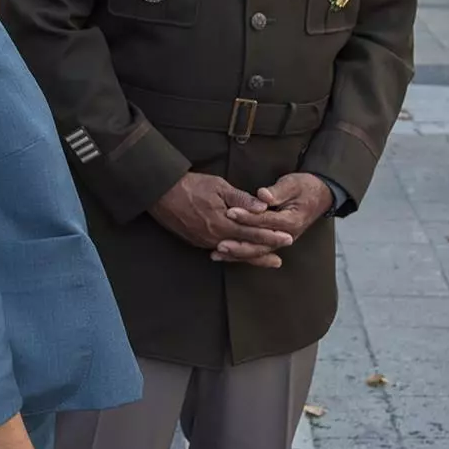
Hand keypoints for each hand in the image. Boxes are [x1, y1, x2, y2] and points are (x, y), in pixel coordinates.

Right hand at [150, 172, 291, 265]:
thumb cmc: (191, 186)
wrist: (161, 193)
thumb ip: (241, 199)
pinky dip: (233, 255)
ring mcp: (204, 241)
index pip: (253, 232)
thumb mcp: (219, 186)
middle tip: (280, 260)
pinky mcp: (196, 241)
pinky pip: (220, 251)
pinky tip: (240, 257)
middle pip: (244, 249)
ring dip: (249, 258)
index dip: (271, 236)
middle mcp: (215, 237)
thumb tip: (263, 207)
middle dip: (264, 253)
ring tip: (266, 262)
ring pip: (232, 253)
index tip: (287, 239)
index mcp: (222, 224)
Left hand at [219, 172, 332, 262]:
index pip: (265, 220)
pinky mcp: (275, 242)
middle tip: (219, 243)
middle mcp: (287, 235)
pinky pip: (257, 252)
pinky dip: (241, 255)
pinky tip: (224, 256)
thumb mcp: (293, 184)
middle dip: (239, 244)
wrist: (320, 196)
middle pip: (260, 244)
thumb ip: (277, 191)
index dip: (247, 217)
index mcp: (291, 220)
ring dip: (237, 254)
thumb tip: (263, 196)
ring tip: (218, 253)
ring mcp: (281, 241)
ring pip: (257, 252)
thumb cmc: (305, 188)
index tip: (230, 212)